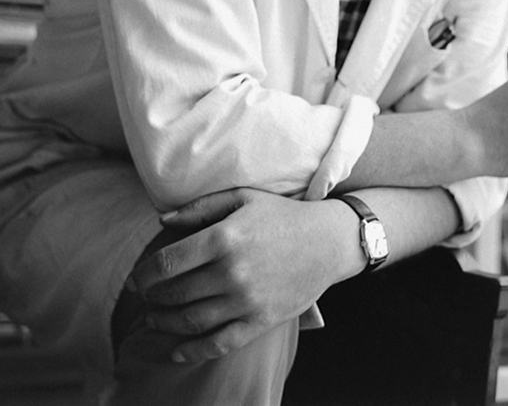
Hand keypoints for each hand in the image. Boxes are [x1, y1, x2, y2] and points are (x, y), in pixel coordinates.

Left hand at [126, 187, 358, 363]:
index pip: (168, 263)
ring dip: (165, 323)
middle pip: (175, 294)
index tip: (136, 279)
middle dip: (152, 298)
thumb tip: (161, 221)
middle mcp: (232, 272)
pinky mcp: (260, 322)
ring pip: (191, 321)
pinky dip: (192, 351)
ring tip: (154, 319)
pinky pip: (219, 343)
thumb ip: (199, 208)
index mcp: (224, 238)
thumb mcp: (242, 198)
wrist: (327, 241)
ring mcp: (246, 301)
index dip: (144, 274)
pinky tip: (176, 351)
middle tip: (145, 297)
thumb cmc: (282, 215)